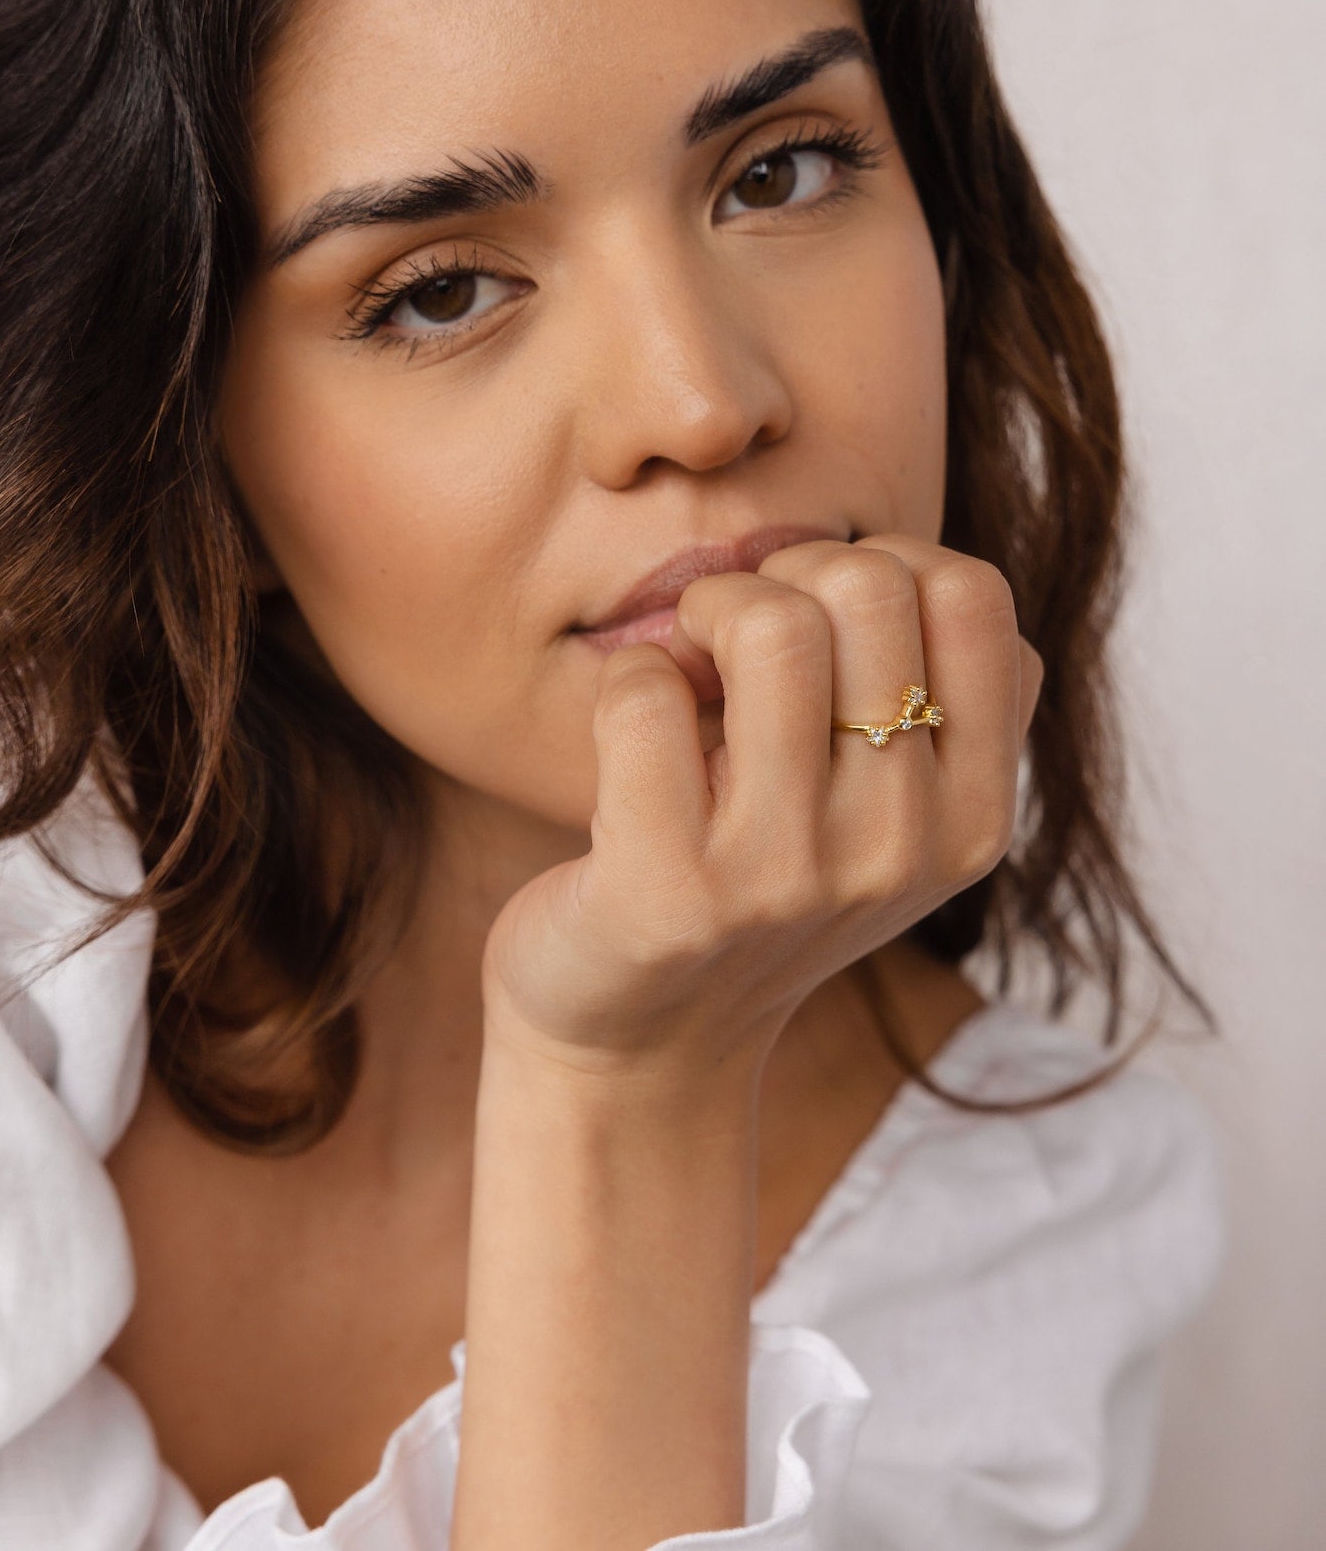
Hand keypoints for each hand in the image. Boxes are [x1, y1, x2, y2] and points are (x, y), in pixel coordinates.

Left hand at [480, 532, 1043, 1084]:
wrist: (638, 1049)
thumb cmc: (752, 897)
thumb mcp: (878, 822)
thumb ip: (921, 702)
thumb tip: (869, 554)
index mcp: (970, 822)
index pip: (974, 599)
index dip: (885, 565)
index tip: (824, 618)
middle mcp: (898, 852)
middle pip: (870, 587)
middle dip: (784, 575)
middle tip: (735, 632)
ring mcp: (784, 876)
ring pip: (771, 625)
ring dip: (706, 612)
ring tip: (687, 663)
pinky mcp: (668, 890)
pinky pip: (648, 688)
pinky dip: (628, 678)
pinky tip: (631, 732)